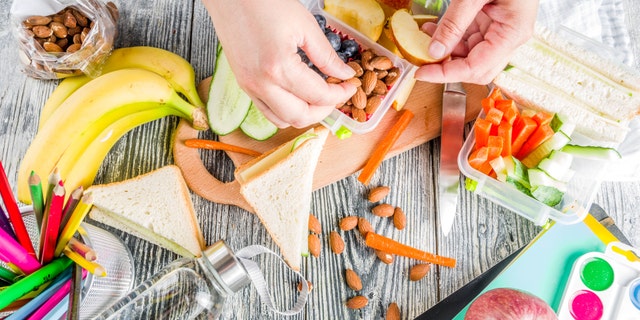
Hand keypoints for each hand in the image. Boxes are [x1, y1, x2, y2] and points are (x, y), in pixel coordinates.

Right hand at [202, 0, 355, 127]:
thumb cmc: (263, 3)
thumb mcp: (304, 25)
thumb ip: (326, 55)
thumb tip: (344, 74)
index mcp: (279, 68)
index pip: (318, 96)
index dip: (340, 94)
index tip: (351, 85)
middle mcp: (261, 84)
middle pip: (301, 117)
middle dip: (325, 109)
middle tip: (337, 93)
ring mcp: (249, 87)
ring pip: (283, 121)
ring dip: (305, 114)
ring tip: (319, 96)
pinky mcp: (244, 85)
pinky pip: (268, 111)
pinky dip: (286, 110)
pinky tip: (298, 94)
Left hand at [415, 0, 538, 83]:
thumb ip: (454, 23)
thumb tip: (434, 52)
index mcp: (512, 33)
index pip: (476, 68)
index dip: (446, 74)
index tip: (421, 72)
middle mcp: (510, 37)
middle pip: (476, 69)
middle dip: (447, 68)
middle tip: (422, 62)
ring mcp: (502, 31)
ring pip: (471, 56)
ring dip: (446, 52)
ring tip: (424, 39)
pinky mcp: (492, 23)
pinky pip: (470, 40)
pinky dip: (451, 39)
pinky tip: (434, 30)